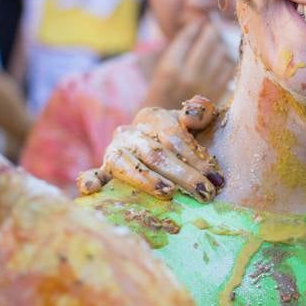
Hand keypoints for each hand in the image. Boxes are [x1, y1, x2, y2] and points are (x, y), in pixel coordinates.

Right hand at [77, 97, 223, 200]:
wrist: (162, 150)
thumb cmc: (184, 139)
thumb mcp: (196, 122)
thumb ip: (201, 112)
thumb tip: (192, 113)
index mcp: (152, 117)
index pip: (174, 136)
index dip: (196, 156)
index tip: (216, 177)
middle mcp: (130, 133)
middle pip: (155, 153)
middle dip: (183, 174)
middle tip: (204, 192)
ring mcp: (114, 152)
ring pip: (126, 164)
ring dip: (146, 179)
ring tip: (168, 192)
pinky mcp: (103, 171)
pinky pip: (93, 174)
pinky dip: (90, 180)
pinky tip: (92, 188)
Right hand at [143, 21, 233, 111]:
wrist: (168, 127)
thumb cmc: (162, 94)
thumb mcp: (161, 70)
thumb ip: (178, 49)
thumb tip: (199, 25)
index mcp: (170, 68)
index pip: (188, 37)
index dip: (195, 25)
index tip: (199, 21)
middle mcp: (189, 75)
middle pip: (208, 40)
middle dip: (210, 30)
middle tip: (210, 27)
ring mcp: (206, 85)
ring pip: (221, 51)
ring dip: (219, 44)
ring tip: (215, 42)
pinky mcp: (219, 93)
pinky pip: (229, 66)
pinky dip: (227, 59)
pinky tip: (221, 58)